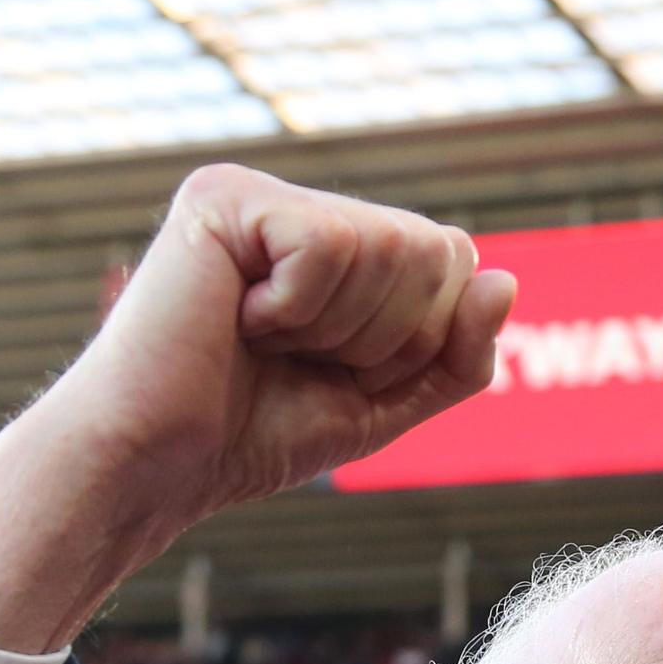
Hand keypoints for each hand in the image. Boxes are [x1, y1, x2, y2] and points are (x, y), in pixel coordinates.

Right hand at [0, 166, 515, 652]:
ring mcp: (261, 197)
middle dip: (388, 334)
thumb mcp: (386, 404)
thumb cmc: (258, 436)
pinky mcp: (222, 199)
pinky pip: (328, 245)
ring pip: (388, 245)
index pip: (454, 260)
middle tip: (300, 358)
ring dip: (339, 327)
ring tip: (265, 342)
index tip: (340, 370)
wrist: (159, 466)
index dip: (422, 338)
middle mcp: (301, 208)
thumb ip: (456, 353)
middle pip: (433, 248)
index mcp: (339, 246)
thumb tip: (503, 279)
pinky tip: (238, 320)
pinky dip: (297, 311)